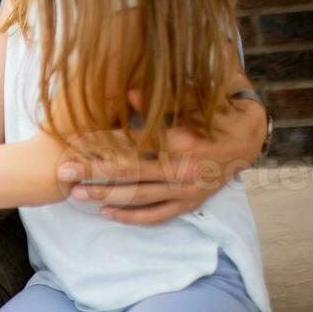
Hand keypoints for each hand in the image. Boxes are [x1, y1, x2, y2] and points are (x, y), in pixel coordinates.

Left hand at [58, 90, 267, 224]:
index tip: (71, 141)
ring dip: (107, 196)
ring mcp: (187, 190)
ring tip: (76, 194)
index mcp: (181, 141)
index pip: (131, 142)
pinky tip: (108, 214)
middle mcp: (183, 169)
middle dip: (93, 173)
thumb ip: (159, 101)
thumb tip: (127, 94)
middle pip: (129, 172)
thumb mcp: (191, 101)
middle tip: (63, 172)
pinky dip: (133, 217)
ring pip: (140, 197)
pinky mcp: (190, 203)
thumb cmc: (214, 115)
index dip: (99, 141)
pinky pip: (158, 215)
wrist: (249, 140)